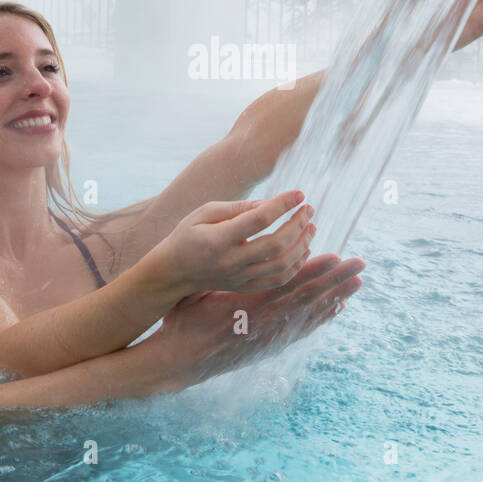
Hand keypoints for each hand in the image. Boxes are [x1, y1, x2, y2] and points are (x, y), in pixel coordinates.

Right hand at [146, 190, 315, 294]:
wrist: (172, 273)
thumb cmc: (186, 235)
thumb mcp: (204, 213)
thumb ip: (236, 208)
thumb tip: (269, 204)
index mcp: (218, 239)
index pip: (259, 219)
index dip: (282, 204)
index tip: (299, 194)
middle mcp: (230, 261)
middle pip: (275, 244)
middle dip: (298, 224)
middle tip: (309, 209)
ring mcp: (238, 278)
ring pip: (281, 266)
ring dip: (301, 245)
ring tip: (310, 227)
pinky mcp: (243, 287)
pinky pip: (277, 281)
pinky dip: (295, 266)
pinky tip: (303, 250)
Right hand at [148, 252, 364, 389]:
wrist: (181, 362)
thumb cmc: (185, 321)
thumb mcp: (199, 291)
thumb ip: (222, 273)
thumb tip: (238, 247)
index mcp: (248, 305)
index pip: (289, 285)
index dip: (314, 270)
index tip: (335, 256)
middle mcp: (266, 323)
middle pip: (309, 297)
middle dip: (336, 279)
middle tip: (360, 264)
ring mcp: (272, 337)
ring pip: (311, 313)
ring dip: (337, 295)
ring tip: (359, 281)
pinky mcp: (272, 346)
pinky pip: (304, 329)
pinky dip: (322, 317)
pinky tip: (338, 306)